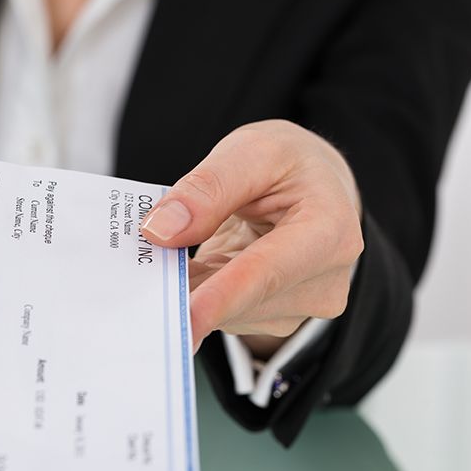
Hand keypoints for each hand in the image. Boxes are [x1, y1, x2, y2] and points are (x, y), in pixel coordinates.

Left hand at [140, 120, 363, 355]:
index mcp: (329, 231)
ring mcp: (300, 306)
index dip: (221, 298)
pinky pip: (220, 313)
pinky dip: (195, 292)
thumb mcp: (253, 150)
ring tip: (176, 250)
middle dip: (188, 287)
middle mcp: (323, 281)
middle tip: (141, 268)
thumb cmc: (289, 164)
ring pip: (224, 312)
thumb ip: (208, 187)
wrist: (314, 186)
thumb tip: (162, 231)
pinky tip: (186, 268)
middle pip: (239, 299)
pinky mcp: (274, 317)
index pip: (265, 273)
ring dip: (190, 288)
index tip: (183, 320)